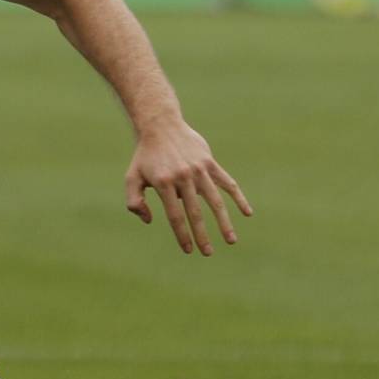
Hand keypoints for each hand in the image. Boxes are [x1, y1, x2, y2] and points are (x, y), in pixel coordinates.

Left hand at [124, 119, 251, 255]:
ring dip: (224, 222)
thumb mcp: (131, 178)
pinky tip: (247, 213)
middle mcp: (183, 177)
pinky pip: (228, 183)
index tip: (188, 250)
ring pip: (215, 200)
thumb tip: (149, 220)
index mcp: (164, 183)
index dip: (182, 235)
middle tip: (207, 253)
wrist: (160, 126)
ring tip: (230, 240)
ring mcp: (199, 170)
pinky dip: (239, 198)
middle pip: (195, 212)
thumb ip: (134, 201)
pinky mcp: (210, 163)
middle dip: (202, 235)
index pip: (175, 216)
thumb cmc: (145, 156)